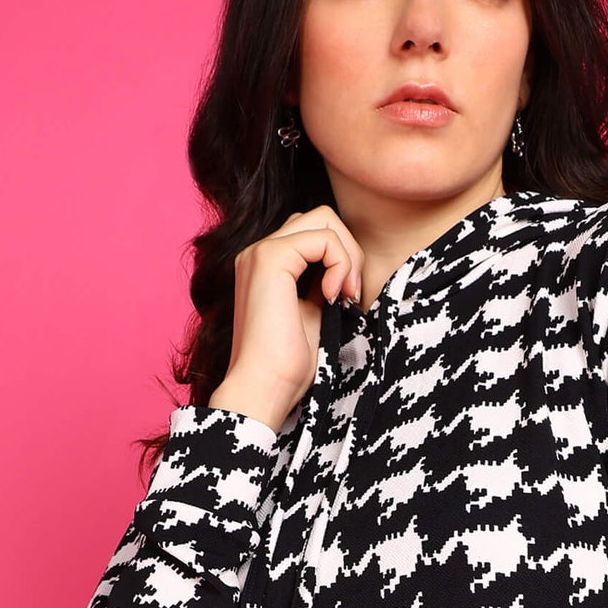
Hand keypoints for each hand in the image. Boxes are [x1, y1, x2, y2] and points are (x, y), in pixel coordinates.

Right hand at [215, 204, 364, 428]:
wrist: (264, 388)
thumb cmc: (287, 365)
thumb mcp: (313, 314)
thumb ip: (322, 283)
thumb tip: (347, 267)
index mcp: (266, 265)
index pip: (314, 233)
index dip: (342, 258)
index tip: (346, 297)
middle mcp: (258, 252)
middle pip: (321, 218)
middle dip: (348, 250)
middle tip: (350, 294)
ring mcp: (261, 252)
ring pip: (324, 220)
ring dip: (347, 255)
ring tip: (343, 295)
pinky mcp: (271, 259)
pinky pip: (324, 237)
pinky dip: (341, 263)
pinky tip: (332, 296)